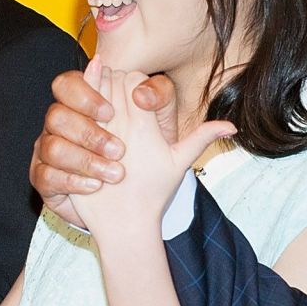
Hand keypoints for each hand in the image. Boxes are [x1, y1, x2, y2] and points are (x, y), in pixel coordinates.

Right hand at [30, 64, 178, 225]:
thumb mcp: (161, 132)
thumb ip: (161, 101)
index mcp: (86, 106)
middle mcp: (63, 125)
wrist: (129, 209)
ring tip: (114, 174)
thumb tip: (146, 92)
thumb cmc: (144, 163)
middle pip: (56, 112)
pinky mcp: (44, 178)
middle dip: (88, 130)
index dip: (87, 93)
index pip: (70, 84)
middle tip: (118, 149)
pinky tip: (94, 186)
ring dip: (84, 159)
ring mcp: (49, 152)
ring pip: (51, 145)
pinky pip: (45, 175)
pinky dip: (71, 181)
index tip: (112, 111)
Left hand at [69, 65, 230, 245]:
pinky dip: (77, 106)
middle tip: (116, 94)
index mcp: (144, 127)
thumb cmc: (153, 195)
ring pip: (91, 95)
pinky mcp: (79, 147)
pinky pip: (74, 113)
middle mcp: (119, 127)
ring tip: (100, 100)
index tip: (134, 94)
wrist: (125, 224)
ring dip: (94, 92)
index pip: (134, 80)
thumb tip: (232, 127)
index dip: (133, 80)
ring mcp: (96, 136)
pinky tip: (81, 109)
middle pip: (111, 81)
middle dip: (113, 81)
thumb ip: (203, 137)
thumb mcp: (180, 164)